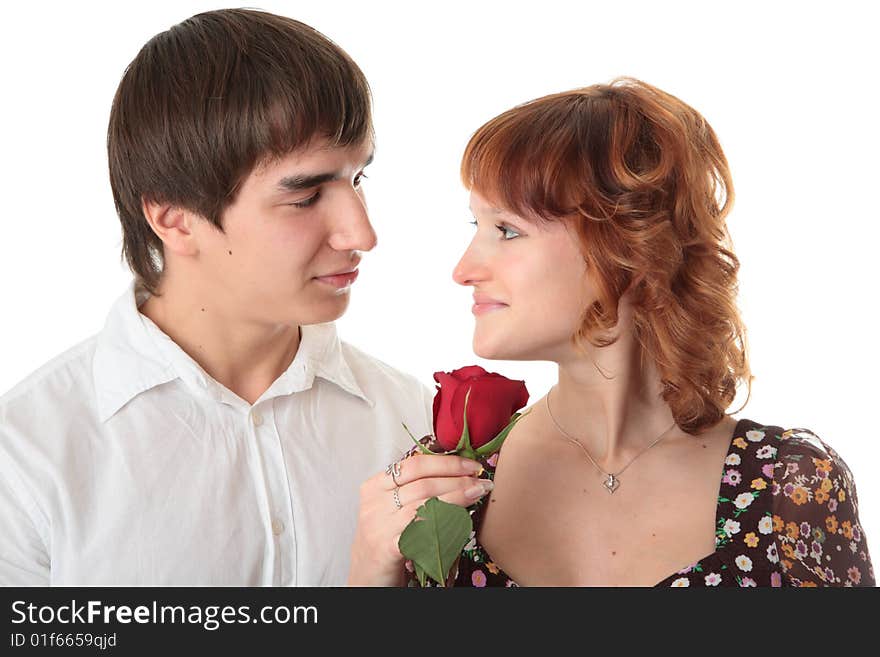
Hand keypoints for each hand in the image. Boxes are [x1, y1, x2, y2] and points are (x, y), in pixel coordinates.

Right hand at [347, 452, 492, 585]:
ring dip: (457, 497)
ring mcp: (379, 526)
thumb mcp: (392, 508)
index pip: (414, 465)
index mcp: (375, 486)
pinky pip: (421, 532)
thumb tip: (457, 472)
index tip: (471, 465)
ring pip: (424, 505)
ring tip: (477, 494)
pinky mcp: (386, 549)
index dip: (446, 463)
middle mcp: (374, 504)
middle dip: (457, 480)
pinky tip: (461, 520)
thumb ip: (415, 489)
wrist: (367, 576)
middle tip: (480, 480)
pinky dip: (444, 523)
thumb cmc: (386, 538)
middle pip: (423, 484)